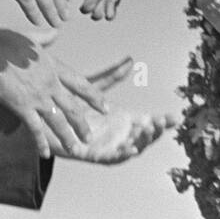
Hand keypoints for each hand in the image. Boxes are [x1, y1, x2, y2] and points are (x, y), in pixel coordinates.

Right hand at [0, 27, 108, 157]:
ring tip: (76, 149)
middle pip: (72, 107)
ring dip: (68, 137)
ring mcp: (38, 97)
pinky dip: (41, 142)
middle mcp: (51, 84)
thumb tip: (55, 32)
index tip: (105, 107)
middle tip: (89, 138)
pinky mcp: (22, 107)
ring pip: (59, 121)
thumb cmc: (4, 42)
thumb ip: (45, 37)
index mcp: (54, 66)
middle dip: (82, 124)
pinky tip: (46, 153)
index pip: (81, 84)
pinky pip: (35, 129)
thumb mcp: (30, 36)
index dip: (94, 97)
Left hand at [57, 56, 178, 162]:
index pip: (148, 121)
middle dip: (155, 132)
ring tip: (148, 131)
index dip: (162, 121)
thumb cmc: (68, 103)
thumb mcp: (93, 87)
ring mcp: (107, 145)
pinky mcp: (92, 155)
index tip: (174, 117)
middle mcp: (118, 134)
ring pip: (131, 149)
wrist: (45, 117)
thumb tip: (129, 60)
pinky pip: (110, 158)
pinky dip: (122, 155)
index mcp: (123, 119)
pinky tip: (130, 148)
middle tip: (161, 122)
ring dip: (141, 143)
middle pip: (144, 137)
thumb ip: (112, 76)